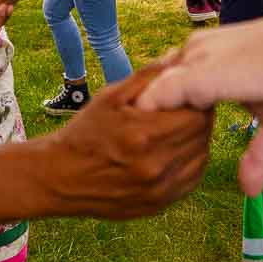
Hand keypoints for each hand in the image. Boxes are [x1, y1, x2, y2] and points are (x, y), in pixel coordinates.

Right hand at [45, 66, 213, 218]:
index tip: (187, 94)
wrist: (60, 177)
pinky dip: (190, 162)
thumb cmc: (85, 132)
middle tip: (184, 108)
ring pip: (201, 157)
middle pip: (203, 135)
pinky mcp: (159, 204)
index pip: (198, 114)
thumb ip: (149, 76)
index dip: (197, 100)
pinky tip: (174, 151)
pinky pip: (192, 179)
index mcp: (144, 135)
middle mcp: (155, 166)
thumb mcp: (111, 96)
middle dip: (198, 117)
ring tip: (177, 129)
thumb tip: (181, 56)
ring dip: (197, 140)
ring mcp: (159, 190)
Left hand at [140, 18, 262, 195]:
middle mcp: (194, 52)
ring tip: (124, 154)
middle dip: (136, 119)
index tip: (149, 137)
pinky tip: (137, 148)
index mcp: (208, 55)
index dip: (158, 109)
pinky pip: (154, 101)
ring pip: (145, 94)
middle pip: (149, 86)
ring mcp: (191, 65)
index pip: (169, 79)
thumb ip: (257, 153)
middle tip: (124, 151)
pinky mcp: (195, 78)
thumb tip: (249, 190)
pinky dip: (144, 124)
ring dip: (134, 124)